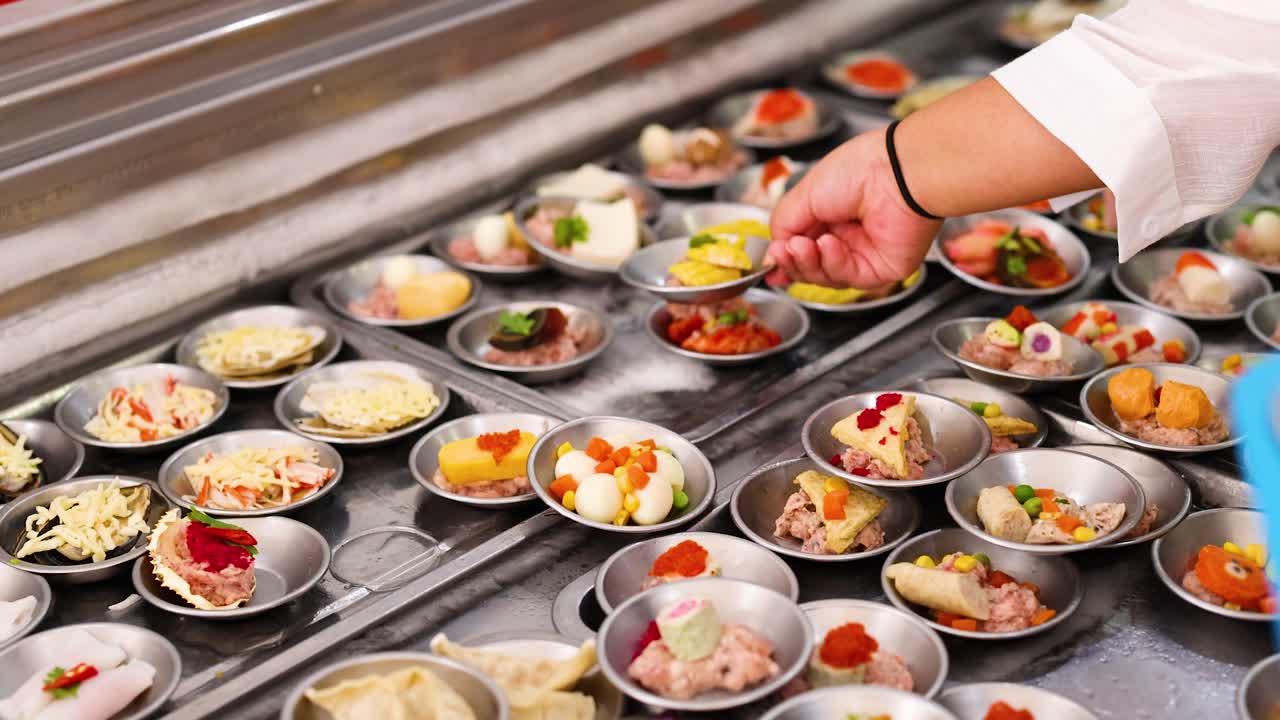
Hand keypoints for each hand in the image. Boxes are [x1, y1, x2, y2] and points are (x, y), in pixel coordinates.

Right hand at [766, 128, 940, 288]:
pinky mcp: (881, 268)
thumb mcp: (804, 194)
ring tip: (801, 246)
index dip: (786, 257)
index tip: (770, 263)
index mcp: (832, 214)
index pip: (804, 245)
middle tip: (783, 251)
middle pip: (811, 265)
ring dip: (808, 263)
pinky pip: (848, 277)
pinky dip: (832, 263)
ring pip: (826, 276)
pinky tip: (827, 246)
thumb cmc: (860, 170)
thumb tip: (773, 249)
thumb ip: (783, 224)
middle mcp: (850, 235)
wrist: (898, 173)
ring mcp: (866, 254)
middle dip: (793, 261)